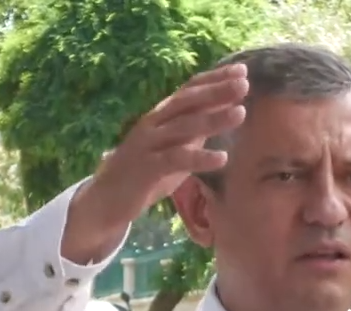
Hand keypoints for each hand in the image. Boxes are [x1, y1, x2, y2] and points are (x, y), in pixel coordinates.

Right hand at [83, 62, 248, 229]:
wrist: (107, 200)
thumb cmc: (145, 174)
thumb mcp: (173, 148)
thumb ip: (194, 133)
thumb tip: (222, 115)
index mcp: (161, 116)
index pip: (189, 90)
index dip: (214, 79)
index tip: (241, 71)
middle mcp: (153, 124)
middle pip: (187, 102)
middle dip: (216, 91)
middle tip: (244, 84)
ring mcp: (148, 144)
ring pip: (184, 127)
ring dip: (213, 119)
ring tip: (240, 113)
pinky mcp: (146, 168)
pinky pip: (176, 159)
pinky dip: (200, 157)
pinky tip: (222, 158)